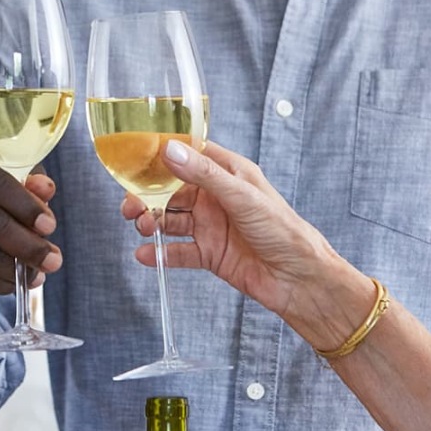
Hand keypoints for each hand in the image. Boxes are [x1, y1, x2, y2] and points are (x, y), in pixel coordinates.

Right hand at [121, 140, 343, 320]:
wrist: (300, 279)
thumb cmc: (283, 230)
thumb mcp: (242, 195)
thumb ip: (204, 174)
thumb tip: (170, 151)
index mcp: (228, 174)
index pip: (189, 156)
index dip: (162, 156)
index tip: (136, 159)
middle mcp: (217, 198)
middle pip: (171, 190)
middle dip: (147, 196)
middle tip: (130, 205)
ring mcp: (212, 226)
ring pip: (171, 220)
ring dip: (152, 223)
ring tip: (142, 228)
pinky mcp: (210, 254)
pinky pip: (178, 251)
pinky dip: (160, 253)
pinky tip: (146, 255)